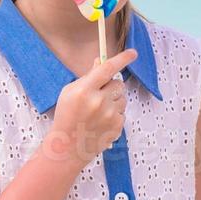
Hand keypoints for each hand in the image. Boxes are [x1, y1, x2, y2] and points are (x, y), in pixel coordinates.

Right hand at [46, 48, 137, 167]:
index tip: (133, 53)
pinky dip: (114, 114)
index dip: (123, 59)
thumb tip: (101, 61)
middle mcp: (99, 102)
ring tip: (98, 111)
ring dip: (113, 100)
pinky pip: (122, 111)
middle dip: (111, 86)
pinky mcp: (117, 126)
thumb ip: (88, 76)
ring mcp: (110, 115)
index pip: (108, 68)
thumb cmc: (67, 116)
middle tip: (99, 95)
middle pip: (118, 83)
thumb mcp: (70, 92)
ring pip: (122, 97)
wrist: (67, 146)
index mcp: (84, 90)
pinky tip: (101, 121)